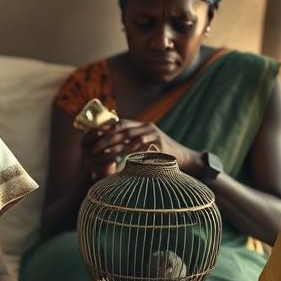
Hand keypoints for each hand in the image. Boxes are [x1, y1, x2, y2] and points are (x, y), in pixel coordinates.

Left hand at [83, 120, 199, 174]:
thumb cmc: (161, 153)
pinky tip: (121, 158)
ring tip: (105, 153)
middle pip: (124, 129)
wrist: (184, 158)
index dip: (108, 127)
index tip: (95, 133)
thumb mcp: (146, 144)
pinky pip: (142, 148)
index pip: (123, 122)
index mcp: (144, 126)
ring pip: (131, 138)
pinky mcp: (160, 146)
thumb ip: (133, 141)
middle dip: (109, 137)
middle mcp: (148, 128)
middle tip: (95, 146)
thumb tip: (113, 143)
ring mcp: (155, 136)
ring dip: (117, 145)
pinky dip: (131, 152)